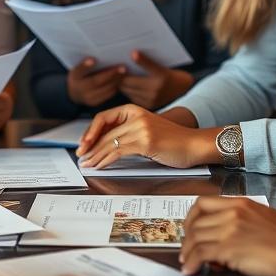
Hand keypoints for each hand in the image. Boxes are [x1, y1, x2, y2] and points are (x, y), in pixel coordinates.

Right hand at [67, 58, 125, 105]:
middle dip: (114, 75)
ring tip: (124, 73)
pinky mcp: (96, 103)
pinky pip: (109, 95)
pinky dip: (115, 87)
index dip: (107, 72)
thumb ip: (83, 65)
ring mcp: (91, 100)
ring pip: (107, 90)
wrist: (74, 94)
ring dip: (117, 81)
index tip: (118, 66)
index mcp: (78, 83)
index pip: (94, 78)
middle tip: (124, 68)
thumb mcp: (76, 70)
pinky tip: (120, 80)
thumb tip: (93, 60)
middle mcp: (84, 93)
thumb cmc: (77, 78)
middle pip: (102, 84)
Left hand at [75, 104, 217, 168]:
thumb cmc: (173, 141)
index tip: (83, 144)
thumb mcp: (146, 130)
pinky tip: (100, 165)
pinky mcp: (145, 142)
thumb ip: (128, 132)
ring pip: (109, 142)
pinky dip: (105, 160)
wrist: (194, 145)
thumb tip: (104, 144)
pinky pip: (118, 151)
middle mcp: (136, 116)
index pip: (103, 118)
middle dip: (89, 146)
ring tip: (87, 164)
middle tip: (80, 157)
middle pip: (104, 132)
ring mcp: (140, 128)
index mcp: (134, 109)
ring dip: (95, 155)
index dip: (90, 131)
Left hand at [118, 51, 194, 108]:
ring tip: (116, 77)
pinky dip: (127, 91)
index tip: (115, 62)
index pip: (135, 70)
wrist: (185, 91)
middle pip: (127, 82)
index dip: (123, 66)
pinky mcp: (148, 106)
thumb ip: (147, 61)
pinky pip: (131, 97)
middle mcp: (155, 90)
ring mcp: (151, 100)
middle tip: (112, 69)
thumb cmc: (172, 75)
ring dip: (121, 84)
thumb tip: (133, 53)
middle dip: (119, 76)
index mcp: (159, 76)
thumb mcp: (161, 66)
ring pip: (127, 90)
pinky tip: (126, 85)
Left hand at [180, 197, 275, 275]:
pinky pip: (200, 254)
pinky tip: (192, 269)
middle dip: (188, 239)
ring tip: (187, 263)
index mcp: (240, 204)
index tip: (189, 229)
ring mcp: (230, 229)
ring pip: (195, 238)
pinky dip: (192, 263)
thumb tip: (224, 242)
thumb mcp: (262, 219)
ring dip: (187, 253)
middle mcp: (232, 213)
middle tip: (187, 251)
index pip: (203, 203)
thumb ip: (240, 224)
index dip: (191, 218)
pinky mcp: (230, 247)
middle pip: (196, 223)